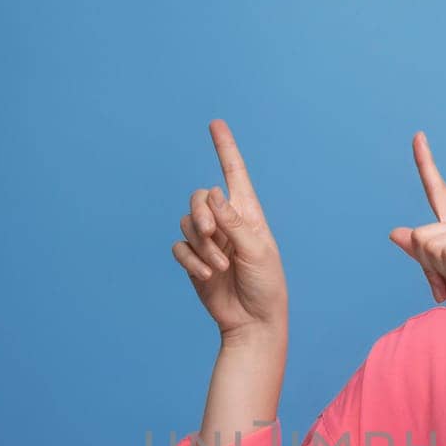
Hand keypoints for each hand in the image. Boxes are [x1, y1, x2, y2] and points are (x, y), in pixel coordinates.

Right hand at [172, 119, 288, 338]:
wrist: (253, 322)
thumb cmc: (265, 286)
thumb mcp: (257, 251)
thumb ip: (234, 222)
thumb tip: (213, 193)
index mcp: (248, 214)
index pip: (235, 174)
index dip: (225, 148)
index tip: (215, 123)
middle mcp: (226, 223)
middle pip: (199, 198)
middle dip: (201, 213)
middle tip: (211, 234)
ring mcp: (209, 242)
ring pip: (187, 223)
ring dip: (200, 244)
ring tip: (218, 267)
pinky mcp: (194, 260)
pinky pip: (180, 248)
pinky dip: (190, 260)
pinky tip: (205, 275)